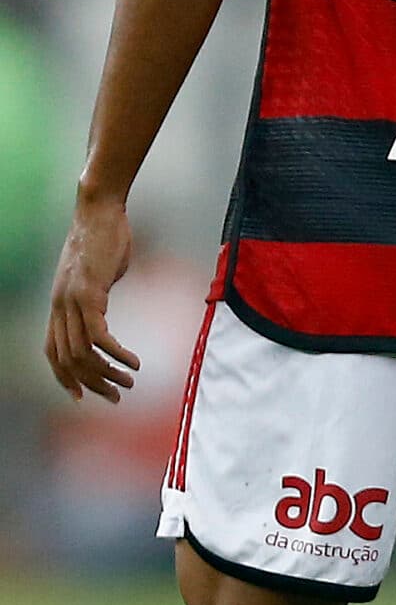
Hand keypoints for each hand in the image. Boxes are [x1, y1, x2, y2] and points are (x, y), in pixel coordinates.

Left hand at [46, 188, 139, 403]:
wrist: (100, 209)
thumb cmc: (105, 236)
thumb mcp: (100, 273)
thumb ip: (98, 295)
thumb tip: (105, 308)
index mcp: (59, 304)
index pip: (53, 353)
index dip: (65, 378)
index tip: (84, 395)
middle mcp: (59, 307)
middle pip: (68, 360)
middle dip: (92, 383)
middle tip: (116, 396)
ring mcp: (71, 301)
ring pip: (81, 353)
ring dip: (106, 373)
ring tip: (129, 382)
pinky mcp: (89, 294)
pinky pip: (98, 335)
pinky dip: (116, 353)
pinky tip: (133, 360)